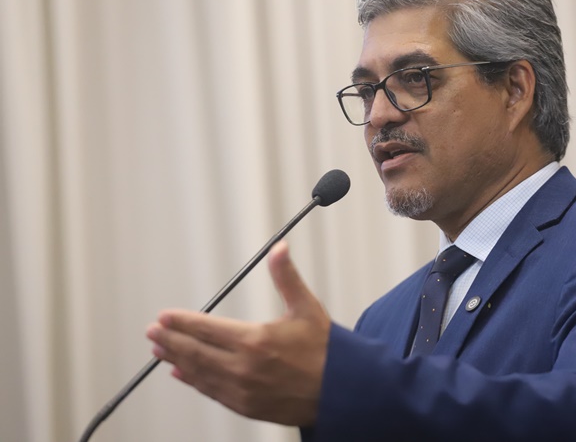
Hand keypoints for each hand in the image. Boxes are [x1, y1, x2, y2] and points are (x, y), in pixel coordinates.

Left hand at [145, 240, 329, 426]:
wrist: (341, 391)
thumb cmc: (326, 350)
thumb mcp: (306, 308)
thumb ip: (286, 277)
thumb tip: (279, 248)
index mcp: (255, 340)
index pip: (207, 328)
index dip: (183, 322)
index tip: (165, 316)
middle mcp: (244, 368)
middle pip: (196, 352)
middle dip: (171, 340)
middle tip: (153, 332)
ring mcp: (243, 391)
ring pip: (200, 373)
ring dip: (177, 360)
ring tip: (160, 351)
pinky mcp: (247, 406)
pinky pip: (212, 392)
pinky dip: (194, 382)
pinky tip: (183, 374)